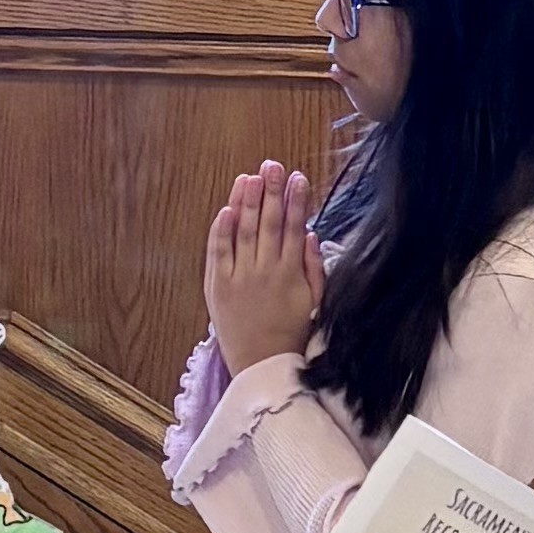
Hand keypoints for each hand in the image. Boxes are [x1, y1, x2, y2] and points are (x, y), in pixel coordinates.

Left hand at [201, 163, 319, 374]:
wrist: (262, 366)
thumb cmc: (292, 335)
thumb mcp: (316, 303)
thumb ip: (315, 268)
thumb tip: (312, 234)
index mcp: (291, 274)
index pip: (295, 228)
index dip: (297, 200)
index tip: (298, 178)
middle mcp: (265, 271)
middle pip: (268, 222)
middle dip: (271, 191)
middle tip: (272, 166)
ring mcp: (239, 277)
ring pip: (243, 230)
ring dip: (247, 201)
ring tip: (250, 177)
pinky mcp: (218, 285)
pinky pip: (218, 251)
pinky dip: (222, 229)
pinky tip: (227, 208)